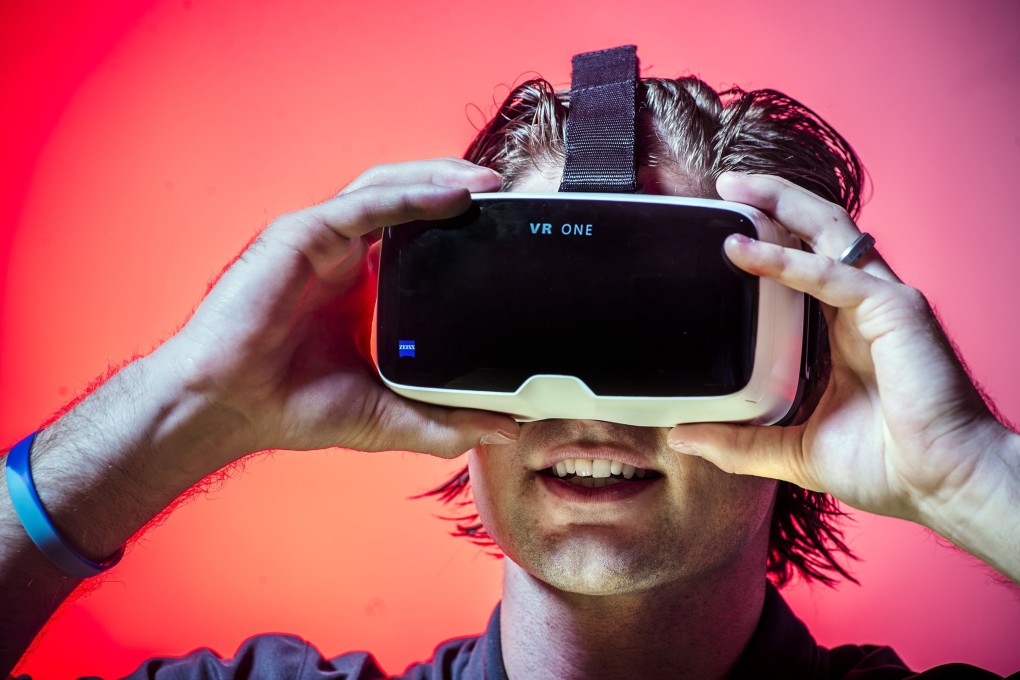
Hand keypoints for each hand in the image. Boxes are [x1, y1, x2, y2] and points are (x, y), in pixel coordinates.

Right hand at [163, 158, 518, 462]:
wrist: (229, 408)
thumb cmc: (293, 406)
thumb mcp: (388, 414)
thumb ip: (444, 421)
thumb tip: (504, 427)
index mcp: (366, 290)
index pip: (422, 239)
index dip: (465, 227)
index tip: (512, 231)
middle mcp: (347, 257)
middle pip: (410, 202)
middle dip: (460, 190)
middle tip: (510, 197)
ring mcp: (322, 240)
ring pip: (389, 188)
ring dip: (441, 177)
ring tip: (488, 184)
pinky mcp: (302, 234)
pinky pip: (364, 204)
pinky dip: (409, 195)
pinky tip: (451, 195)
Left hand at [667, 173, 1017, 573]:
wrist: (942, 488)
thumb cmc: (887, 466)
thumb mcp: (791, 450)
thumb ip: (738, 442)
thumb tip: (682, 436)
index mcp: (843, 330)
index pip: (804, 263)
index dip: (769, 238)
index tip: (720, 228)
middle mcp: (863, 304)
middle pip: (816, 231)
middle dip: (771, 200)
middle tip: (722, 184)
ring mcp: (880, 302)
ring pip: (827, 231)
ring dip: (778, 205)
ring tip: (731, 188)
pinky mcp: (893, 311)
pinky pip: (830, 275)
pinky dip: (784, 261)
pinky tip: (743, 252)